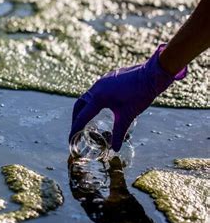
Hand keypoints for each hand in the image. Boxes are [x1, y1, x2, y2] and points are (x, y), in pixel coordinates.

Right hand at [69, 44, 185, 150]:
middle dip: (75, 118)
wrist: (152, 74)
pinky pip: (95, 91)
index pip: (82, 117)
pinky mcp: (108, 78)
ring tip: (85, 119)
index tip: (71, 139)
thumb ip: (119, 132)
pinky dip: (92, 101)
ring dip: (83, 108)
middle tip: (76, 129)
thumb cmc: (141, 94)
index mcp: (98, 98)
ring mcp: (101, 81)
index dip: (75, 129)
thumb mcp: (128, 115)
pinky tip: (100, 106)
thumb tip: (115, 148)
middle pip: (79, 105)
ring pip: (86, 97)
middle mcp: (96, 88)